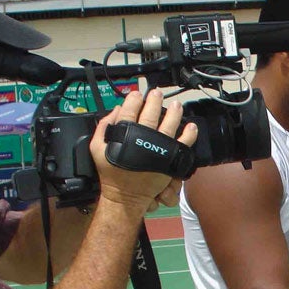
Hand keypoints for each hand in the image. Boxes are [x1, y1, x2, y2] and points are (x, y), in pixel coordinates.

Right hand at [90, 89, 197, 211]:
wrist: (125, 195)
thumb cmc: (112, 172)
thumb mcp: (97, 148)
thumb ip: (106, 127)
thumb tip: (118, 109)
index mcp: (124, 136)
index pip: (130, 112)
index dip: (134, 100)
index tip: (138, 94)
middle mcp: (142, 141)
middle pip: (151, 116)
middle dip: (155, 102)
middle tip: (158, 93)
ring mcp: (158, 150)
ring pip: (168, 127)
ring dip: (173, 114)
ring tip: (176, 105)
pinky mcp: (169, 161)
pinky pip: (182, 144)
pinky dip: (189, 135)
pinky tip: (191, 126)